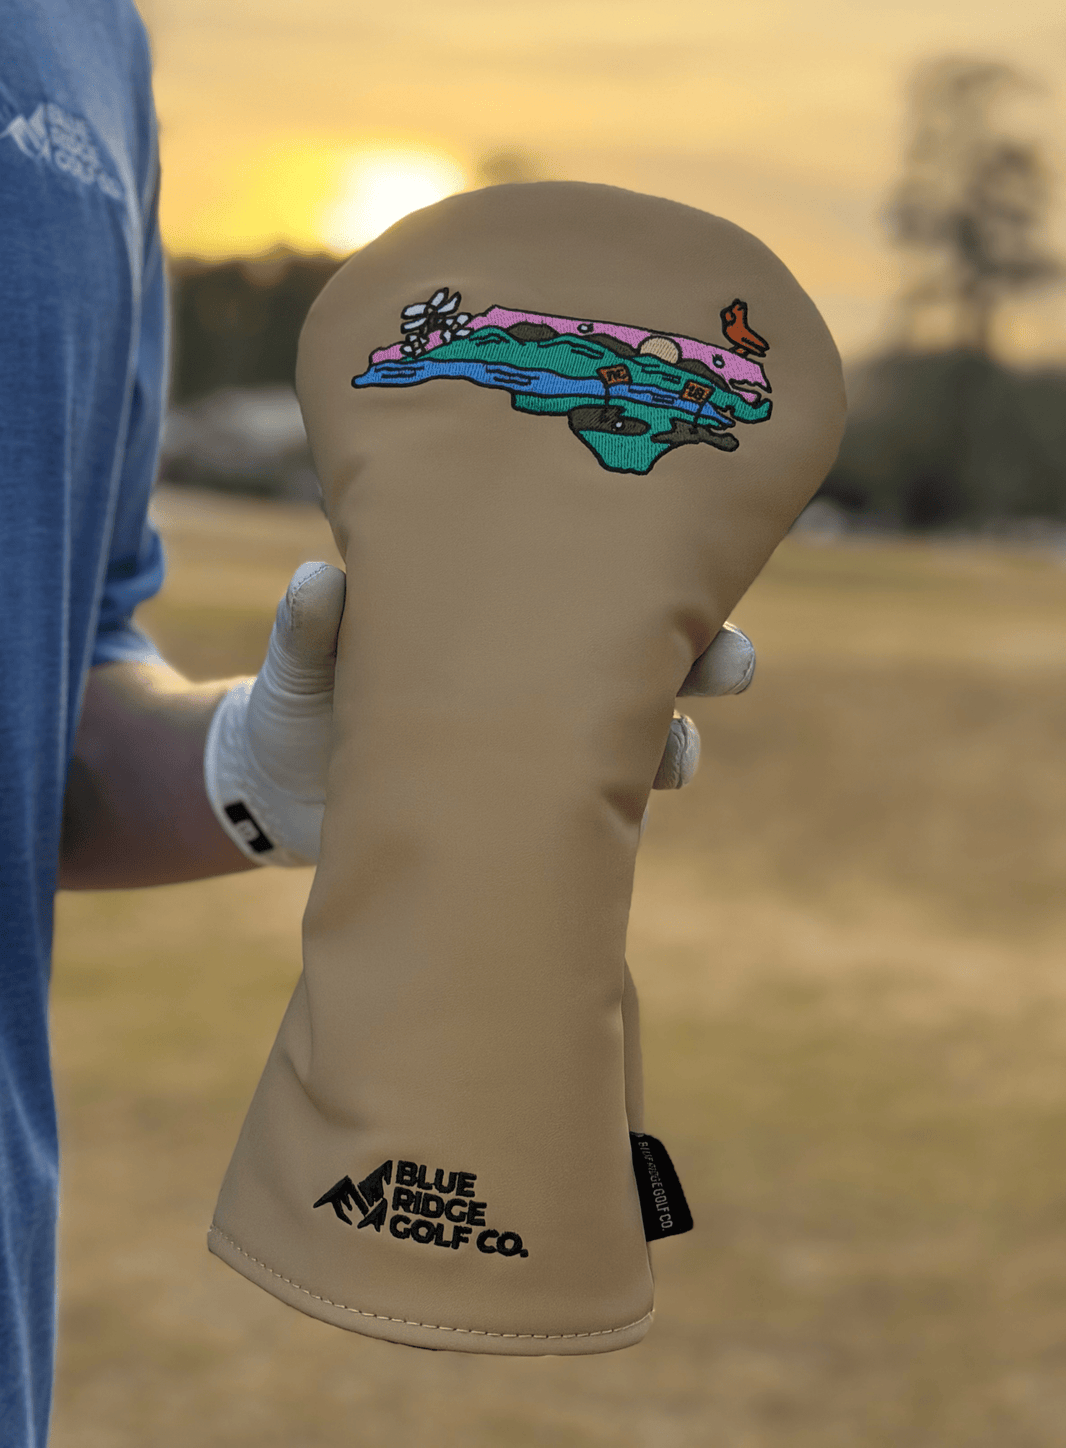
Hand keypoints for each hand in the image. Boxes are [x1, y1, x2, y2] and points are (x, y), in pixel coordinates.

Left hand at [204, 565, 755, 864]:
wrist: (290, 796)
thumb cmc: (301, 706)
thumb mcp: (302, 664)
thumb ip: (313, 630)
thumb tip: (319, 583)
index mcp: (501, 619)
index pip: (591, 587)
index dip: (649, 575)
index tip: (698, 561)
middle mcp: (538, 677)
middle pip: (646, 657)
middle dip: (702, 659)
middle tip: (732, 664)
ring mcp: (542, 746)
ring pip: (641, 736)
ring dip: (675, 741)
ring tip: (679, 753)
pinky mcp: (533, 808)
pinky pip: (602, 805)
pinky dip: (626, 804)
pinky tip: (634, 807)